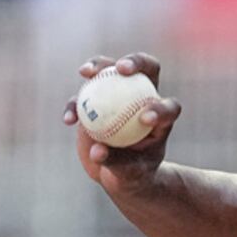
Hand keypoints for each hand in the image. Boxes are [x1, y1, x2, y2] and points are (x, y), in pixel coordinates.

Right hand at [63, 53, 181, 197]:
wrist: (117, 173)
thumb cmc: (131, 175)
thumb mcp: (128, 175)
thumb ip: (115, 163)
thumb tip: (98, 151)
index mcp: (162, 118)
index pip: (168, 107)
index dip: (160, 108)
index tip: (144, 119)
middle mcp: (143, 99)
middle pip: (146, 69)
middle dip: (137, 62)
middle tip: (121, 69)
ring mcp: (119, 95)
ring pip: (111, 71)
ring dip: (99, 65)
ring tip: (86, 73)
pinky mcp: (96, 100)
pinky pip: (83, 96)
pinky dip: (74, 104)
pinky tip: (68, 120)